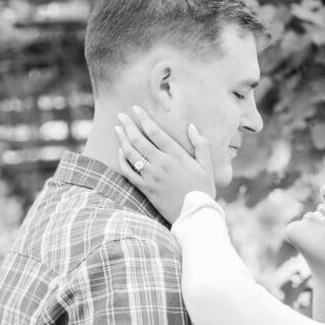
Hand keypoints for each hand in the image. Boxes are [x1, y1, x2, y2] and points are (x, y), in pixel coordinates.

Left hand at [114, 106, 215, 223]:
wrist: (195, 216)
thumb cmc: (203, 190)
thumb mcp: (207, 166)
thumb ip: (200, 144)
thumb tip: (191, 126)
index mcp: (177, 155)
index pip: (155, 132)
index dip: (144, 118)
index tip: (136, 108)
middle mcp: (162, 164)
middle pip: (139, 140)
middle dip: (128, 125)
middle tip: (120, 116)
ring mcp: (152, 177)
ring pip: (131, 154)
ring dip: (122, 140)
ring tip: (117, 130)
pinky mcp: (146, 189)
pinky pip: (128, 172)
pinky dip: (122, 160)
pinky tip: (120, 152)